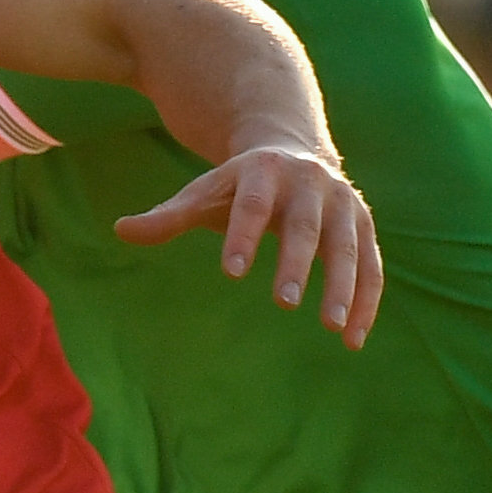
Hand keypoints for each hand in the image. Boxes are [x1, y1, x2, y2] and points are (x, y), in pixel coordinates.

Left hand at [114, 141, 381, 347]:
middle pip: (306, 225)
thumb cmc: (238, 187)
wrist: (294, 153)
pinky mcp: (364, 225)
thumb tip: (119, 230)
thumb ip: (168, 216)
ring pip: (348, 247)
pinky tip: (353, 339)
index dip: (243, 236)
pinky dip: (366, 300)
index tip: (232, 273)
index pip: (253, 205)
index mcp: (264, 170)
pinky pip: (372, 266)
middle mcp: (310, 182)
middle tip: (285, 304)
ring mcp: (343, 203)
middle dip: (298, 264)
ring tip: (333, 328)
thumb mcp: (204, 194)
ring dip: (343, 286)